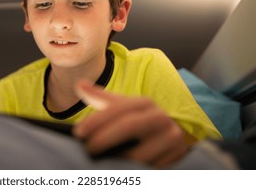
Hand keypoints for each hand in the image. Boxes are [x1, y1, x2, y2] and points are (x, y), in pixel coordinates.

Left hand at [73, 79, 190, 167]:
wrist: (169, 138)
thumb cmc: (136, 122)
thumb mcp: (120, 109)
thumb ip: (100, 98)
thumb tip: (79, 84)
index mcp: (145, 103)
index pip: (118, 108)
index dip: (97, 120)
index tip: (78, 132)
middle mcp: (161, 117)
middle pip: (129, 125)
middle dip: (105, 138)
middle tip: (88, 148)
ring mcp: (172, 139)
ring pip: (140, 152)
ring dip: (117, 159)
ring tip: (100, 163)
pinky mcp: (177, 159)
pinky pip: (150, 169)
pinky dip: (132, 172)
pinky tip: (118, 172)